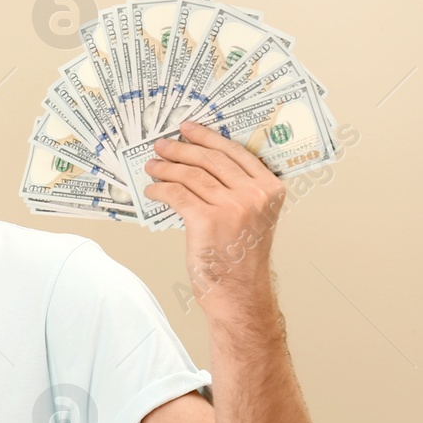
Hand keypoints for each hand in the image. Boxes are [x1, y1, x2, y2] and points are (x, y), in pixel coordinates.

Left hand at [142, 119, 286, 307]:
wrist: (239, 293)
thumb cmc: (241, 258)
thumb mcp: (253, 217)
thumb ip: (239, 189)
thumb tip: (200, 163)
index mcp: (270, 189)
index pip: (235, 152)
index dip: (207, 137)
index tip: (188, 129)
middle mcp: (254, 195)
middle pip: (210, 160)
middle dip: (181, 150)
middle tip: (162, 146)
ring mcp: (232, 207)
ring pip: (191, 176)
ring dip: (166, 168)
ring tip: (152, 167)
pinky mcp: (207, 221)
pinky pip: (177, 194)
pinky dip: (161, 189)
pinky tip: (153, 190)